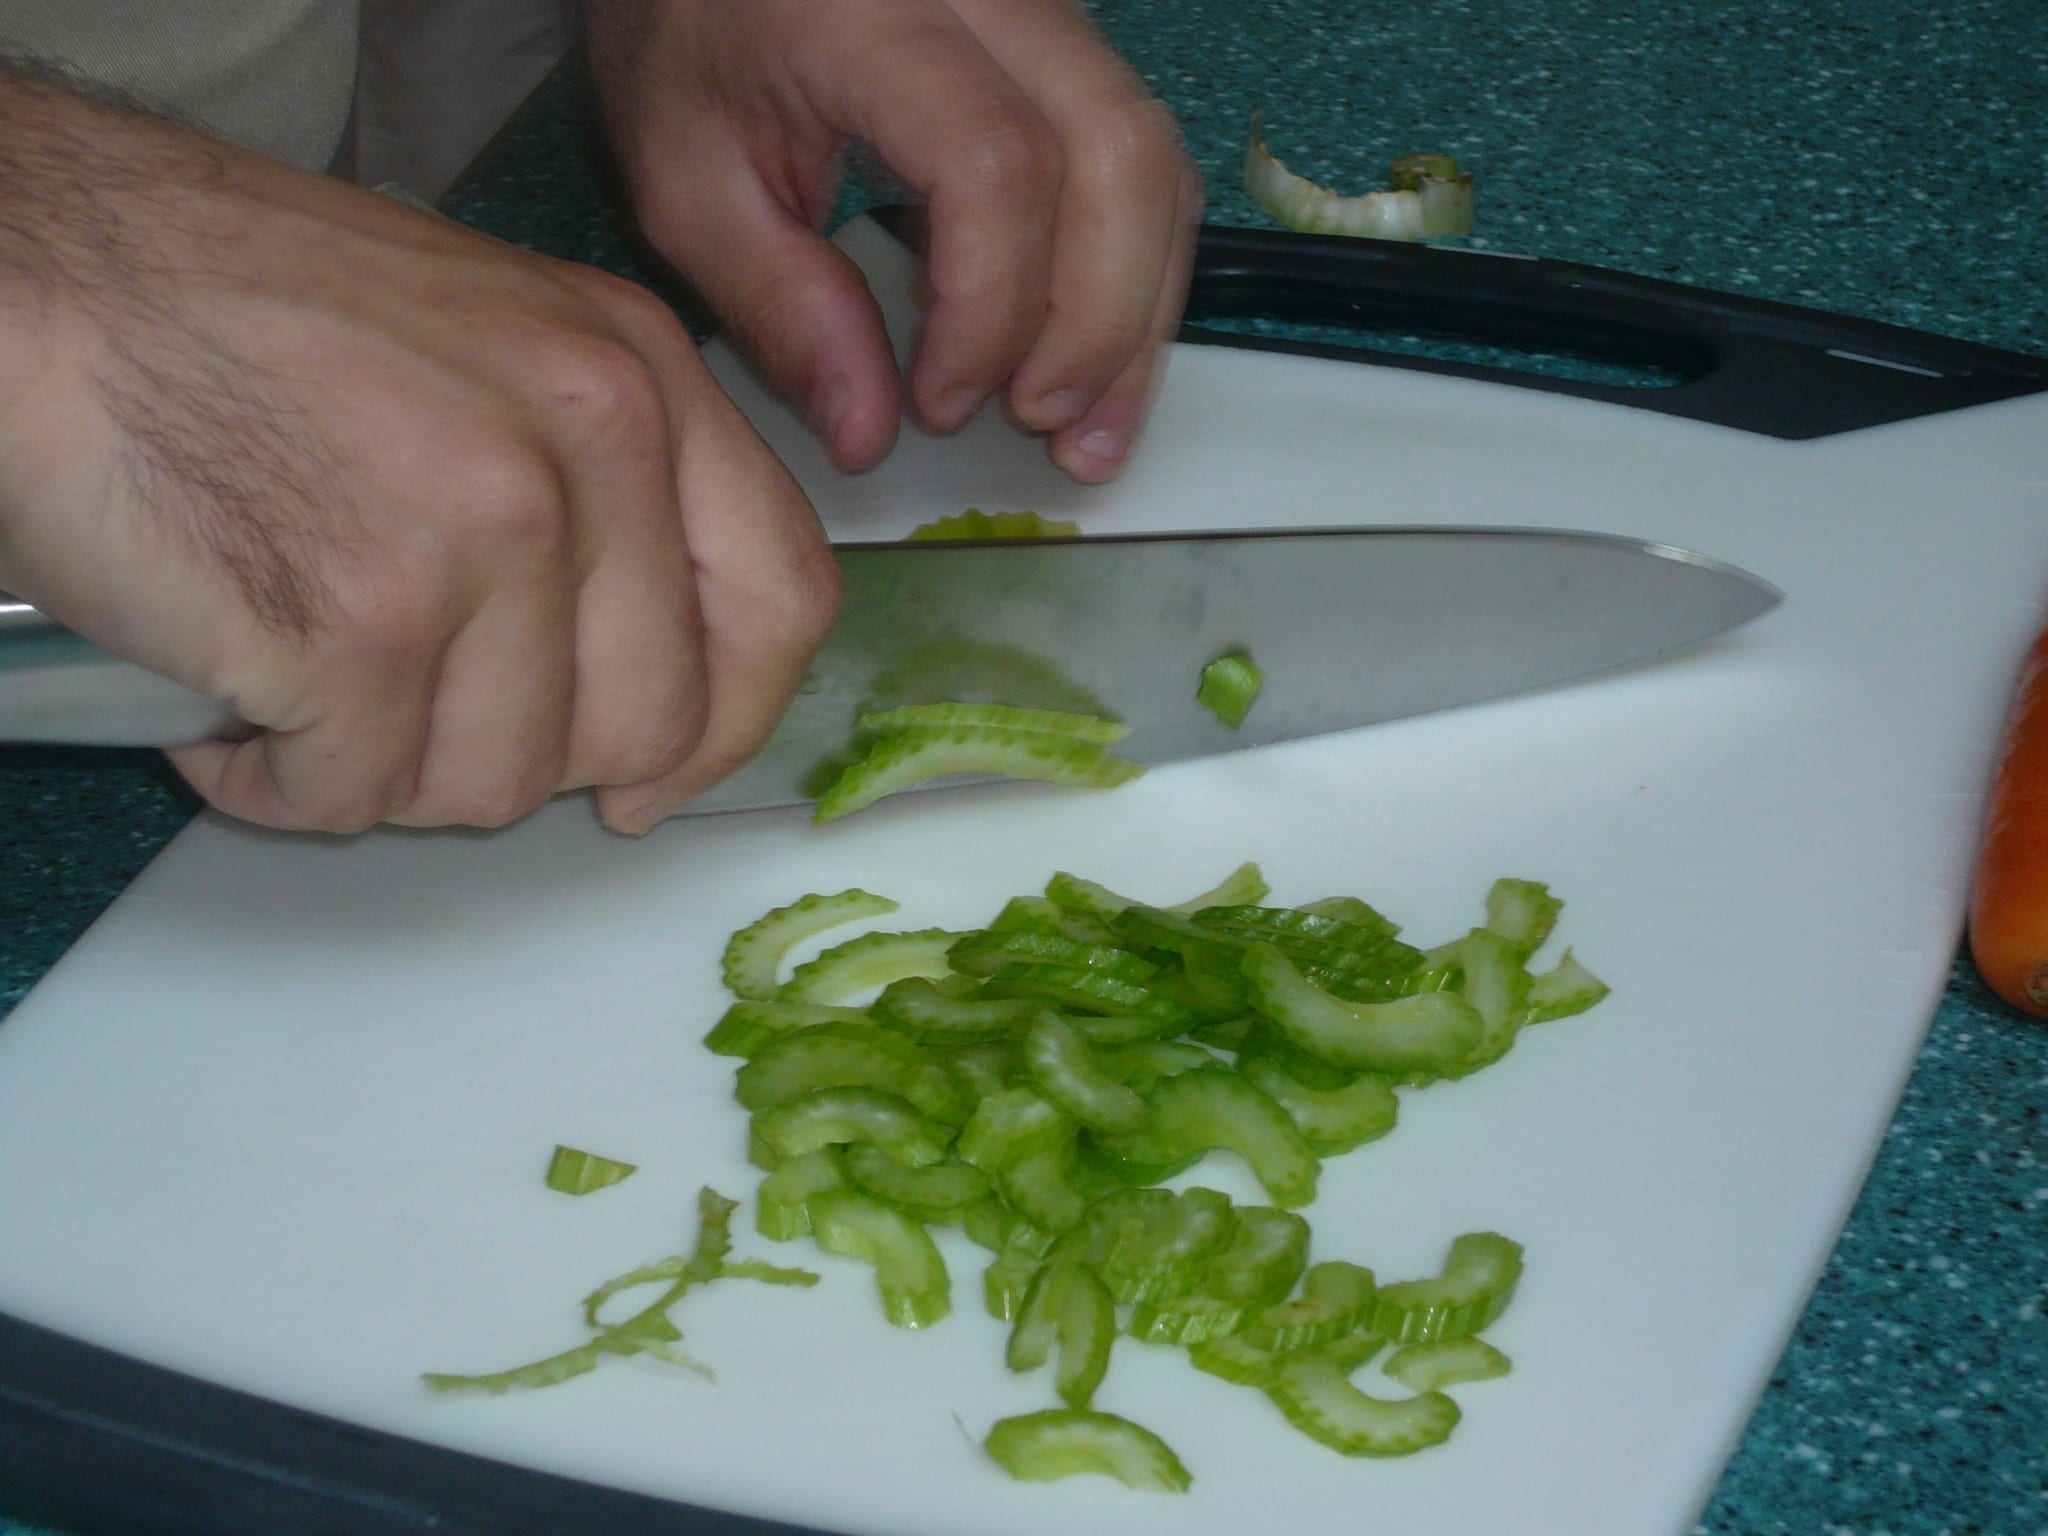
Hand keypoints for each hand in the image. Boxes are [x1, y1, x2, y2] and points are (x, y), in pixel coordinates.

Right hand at [0, 72, 839, 834]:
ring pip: (500, 779)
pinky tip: (230, 695)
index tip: (657, 773)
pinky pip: (359, 792)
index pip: (782, 596)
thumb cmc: (228, 308)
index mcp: (639, 371)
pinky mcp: (364, 621)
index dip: (729, 720)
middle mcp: (589, 444)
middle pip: (644, 721)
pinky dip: (281, 778)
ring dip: (387, 768)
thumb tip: (659, 669)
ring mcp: (483, 532)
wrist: (29, 274)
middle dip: (522, 757)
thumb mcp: (489, 343)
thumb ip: (601, 487)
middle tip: (409, 715)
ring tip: (299, 675)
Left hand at [583, 0, 1203, 483]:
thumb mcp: (690, 185)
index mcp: (873, 16)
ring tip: (1089, 427)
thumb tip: (871, 434)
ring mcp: (1049, 6)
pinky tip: (1099, 360)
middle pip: (1115, 155)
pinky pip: (1146, 156)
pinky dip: (1137, 270)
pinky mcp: (1073, 41)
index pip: (994, 164)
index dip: (989, 310)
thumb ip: (780, 307)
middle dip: (1097, 320)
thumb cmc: (690, 45)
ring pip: (1154, 158)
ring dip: (1138, 311)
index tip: (938, 403)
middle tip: (1044, 425)